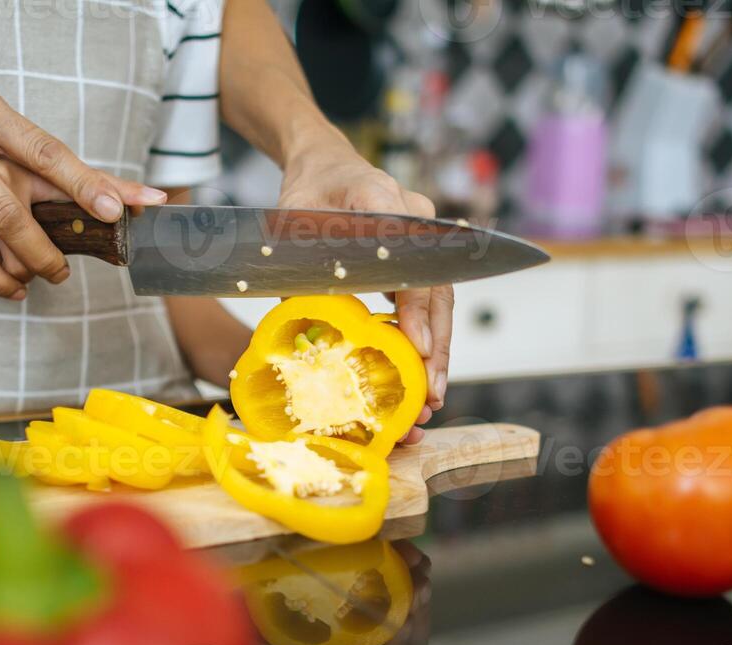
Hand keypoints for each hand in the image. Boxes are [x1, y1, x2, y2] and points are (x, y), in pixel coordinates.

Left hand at [278, 135, 452, 444]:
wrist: (323, 164)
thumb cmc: (306, 192)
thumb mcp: (292, 224)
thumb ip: (303, 268)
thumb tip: (313, 327)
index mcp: (384, 200)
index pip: (411, 262)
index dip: (416, 308)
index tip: (418, 348)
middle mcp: (416, 219)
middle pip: (437, 288)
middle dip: (437, 344)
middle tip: (433, 391)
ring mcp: (424, 238)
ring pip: (439, 298)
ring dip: (437, 347)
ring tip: (433, 393)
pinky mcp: (420, 255)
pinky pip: (429, 297)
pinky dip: (426, 334)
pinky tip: (423, 370)